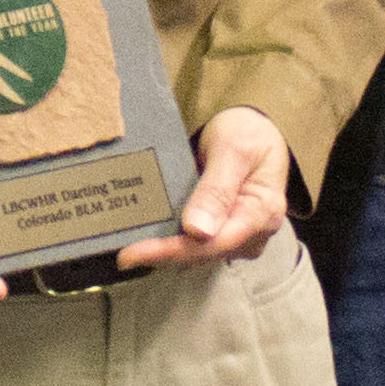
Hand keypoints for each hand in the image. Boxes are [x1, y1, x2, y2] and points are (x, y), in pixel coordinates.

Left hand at [115, 109, 292, 272]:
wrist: (257, 130)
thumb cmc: (248, 133)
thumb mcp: (233, 150)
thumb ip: (216, 189)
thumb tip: (197, 231)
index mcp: (262, 213)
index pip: (212, 244)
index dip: (172, 252)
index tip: (132, 255)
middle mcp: (255, 234)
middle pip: (203, 254)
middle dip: (163, 255)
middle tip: (122, 254)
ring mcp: (243, 237)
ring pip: (198, 254)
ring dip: (167, 251)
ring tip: (130, 248)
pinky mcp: (228, 234)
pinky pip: (199, 245)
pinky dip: (175, 242)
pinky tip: (150, 239)